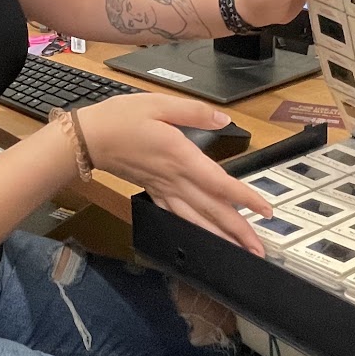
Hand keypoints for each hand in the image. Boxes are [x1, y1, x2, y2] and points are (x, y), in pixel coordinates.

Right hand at [76, 93, 268, 255]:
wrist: (89, 139)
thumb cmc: (121, 119)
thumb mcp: (159, 104)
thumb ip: (193, 111)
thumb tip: (223, 118)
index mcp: (180, 156)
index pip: (219, 183)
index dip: (244, 198)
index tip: (265, 211)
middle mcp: (174, 178)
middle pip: (212, 209)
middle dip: (237, 231)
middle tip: (259, 249)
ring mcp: (163, 188)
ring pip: (196, 218)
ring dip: (219, 237)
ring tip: (238, 251)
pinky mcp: (154, 190)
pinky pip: (178, 214)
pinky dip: (194, 228)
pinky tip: (204, 237)